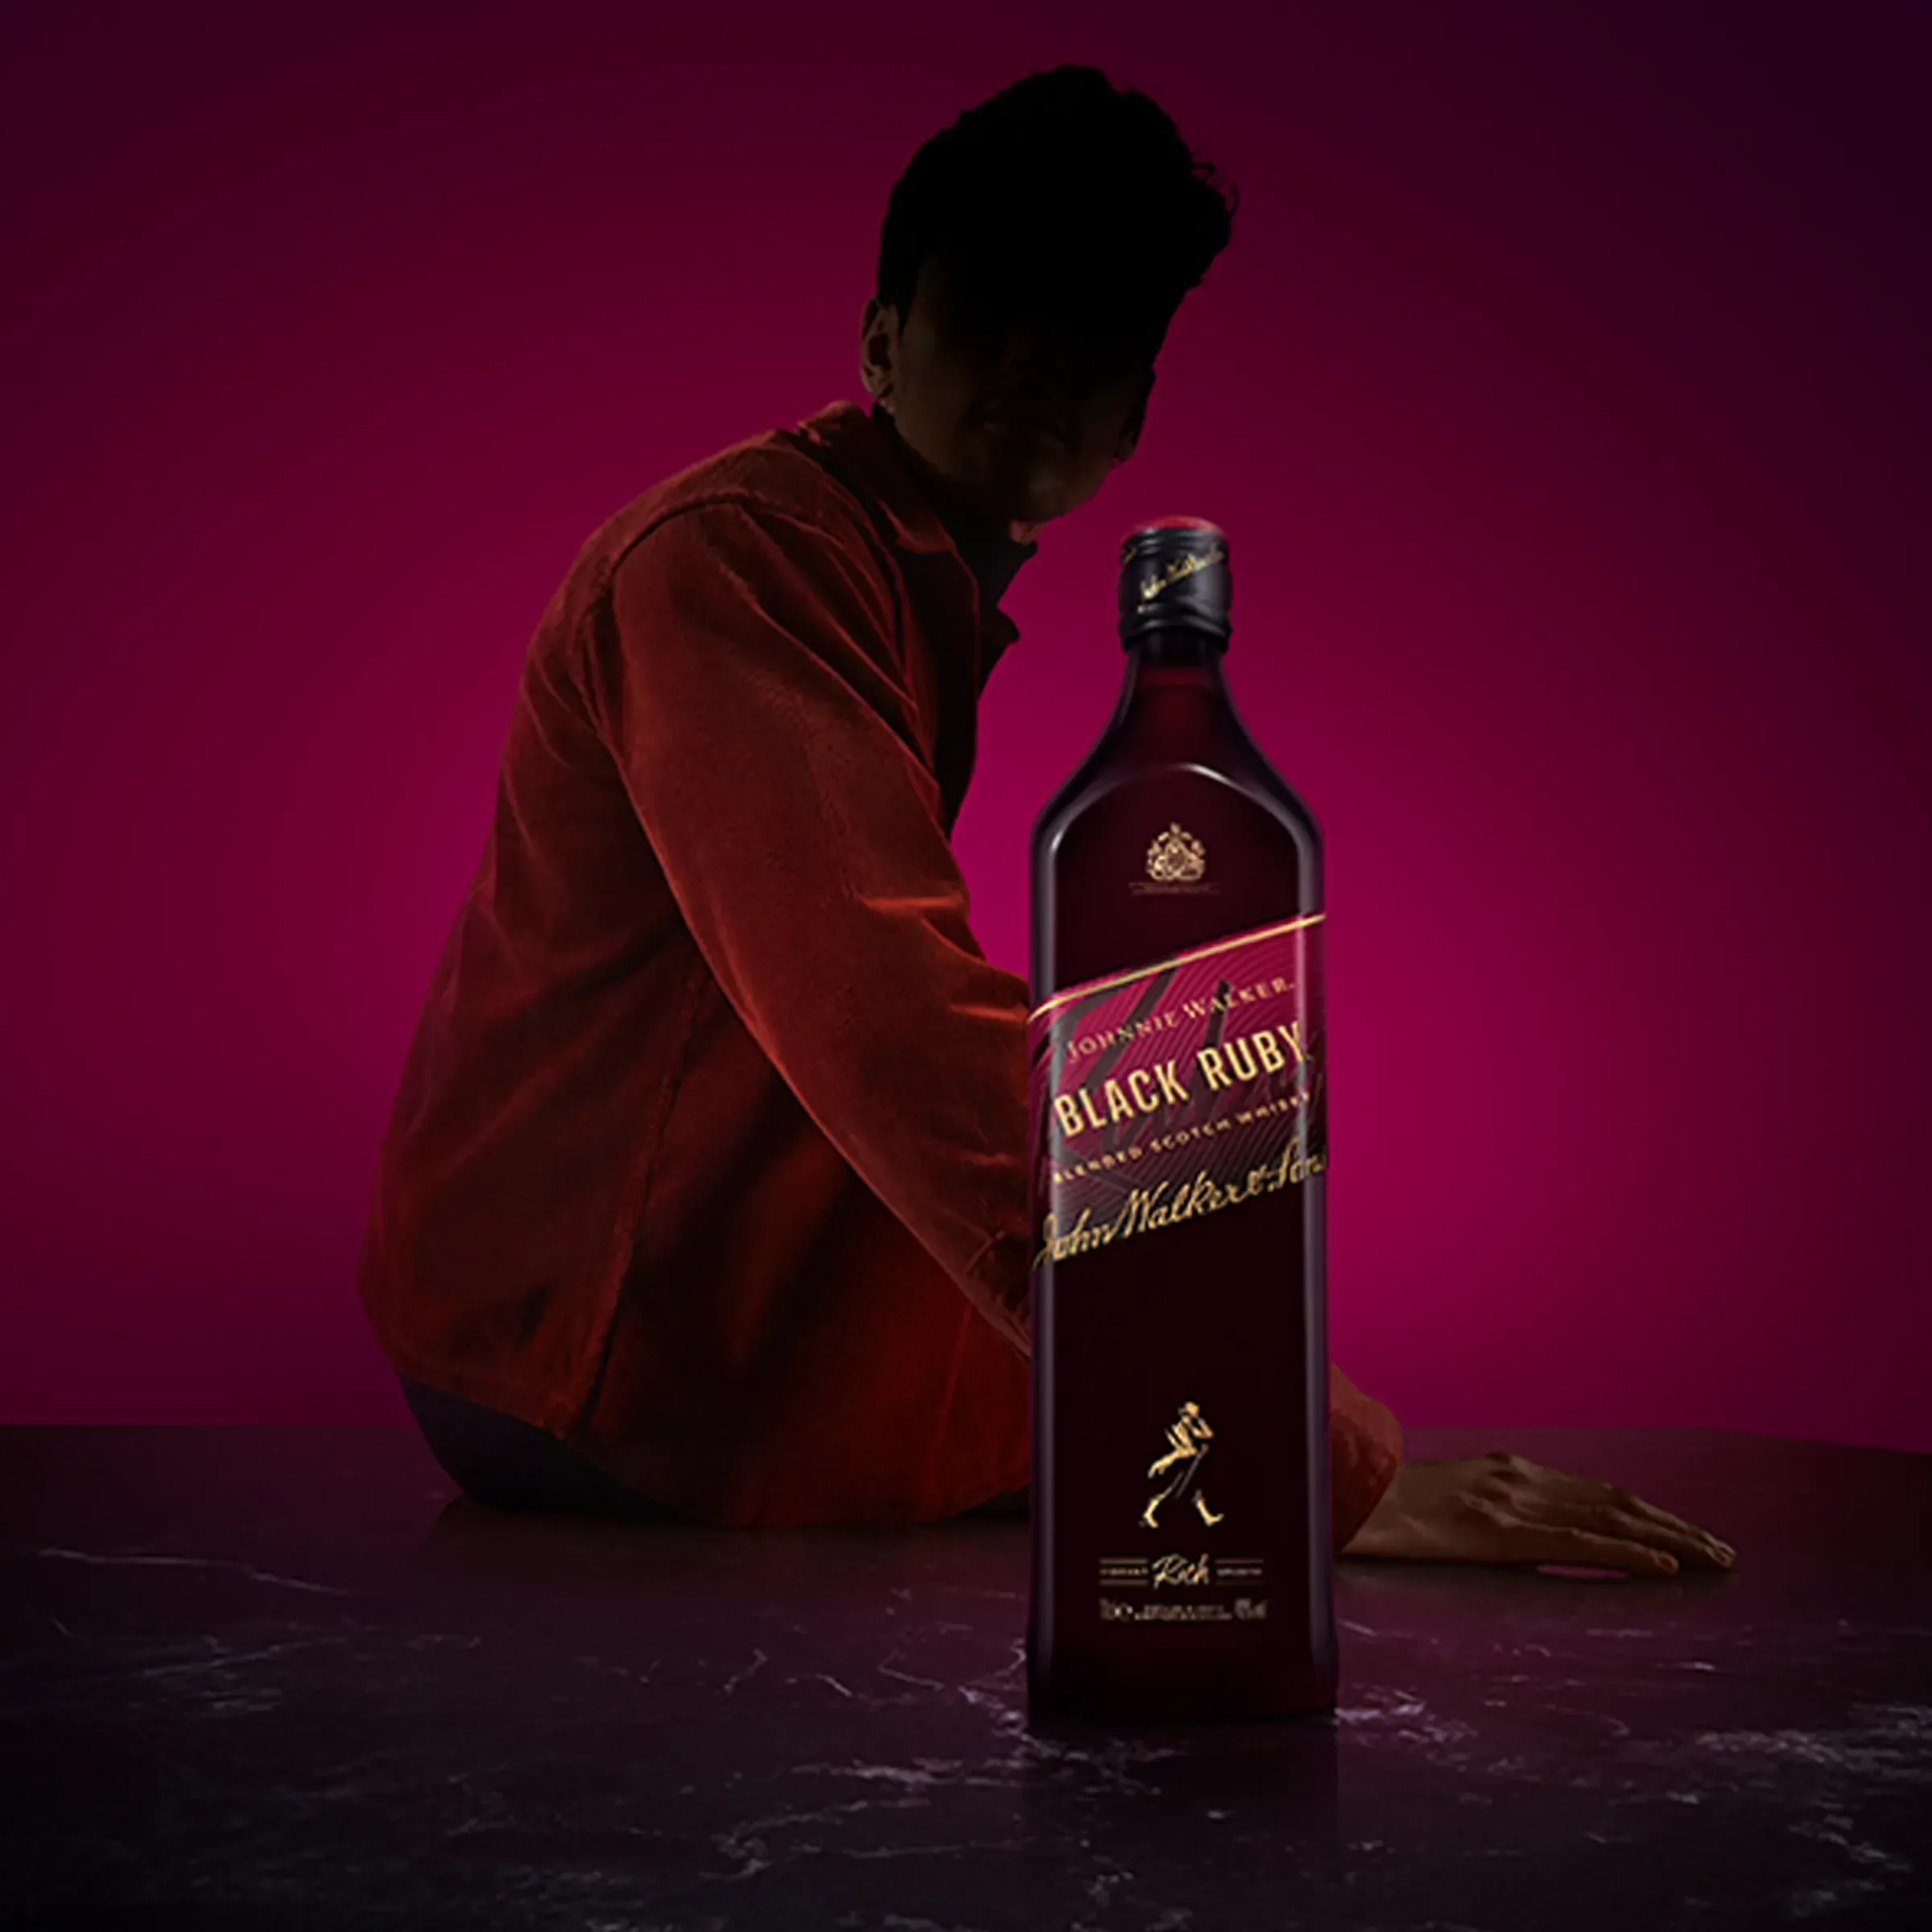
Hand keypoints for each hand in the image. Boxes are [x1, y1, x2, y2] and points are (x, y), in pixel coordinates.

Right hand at [1341, 1449, 1737, 1576]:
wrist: (1343, 1498)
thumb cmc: (1385, 1506)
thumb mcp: (1447, 1501)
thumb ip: (1488, 1509)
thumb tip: (1516, 1535)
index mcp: (1510, 1472)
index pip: (1597, 1491)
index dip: (1649, 1511)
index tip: (1687, 1533)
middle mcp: (1521, 1479)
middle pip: (1617, 1500)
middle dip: (1676, 1524)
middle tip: (1723, 1552)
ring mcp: (1512, 1502)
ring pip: (1611, 1518)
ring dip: (1671, 1539)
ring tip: (1714, 1560)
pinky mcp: (1500, 1532)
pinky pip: (1577, 1545)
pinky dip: (1627, 1553)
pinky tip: (1664, 1567)